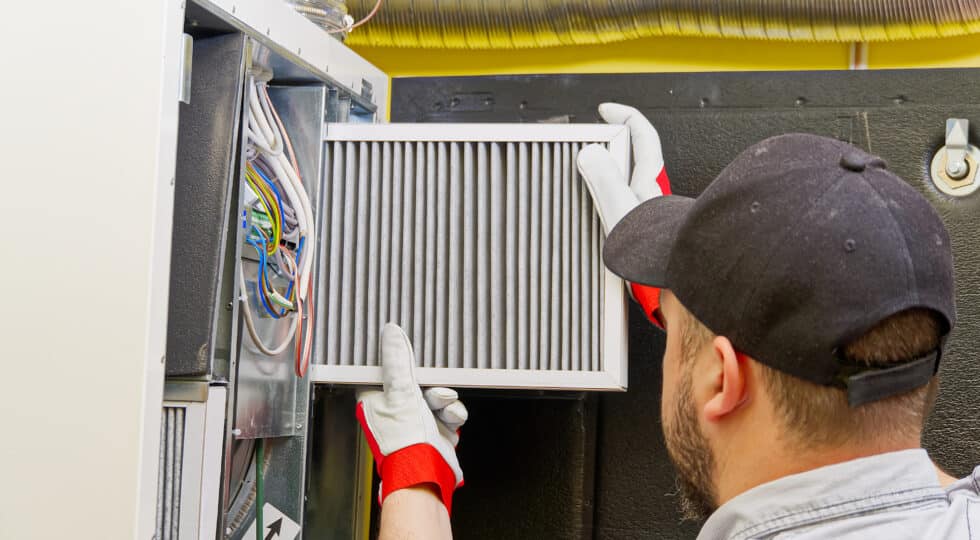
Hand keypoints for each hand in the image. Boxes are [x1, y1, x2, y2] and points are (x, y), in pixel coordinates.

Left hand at [356, 323, 466, 513]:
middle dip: (430, 383)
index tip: (407, 352)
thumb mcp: (401, 392)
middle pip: (414, 382)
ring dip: (443, 399)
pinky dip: (452, 413)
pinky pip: (448, 411)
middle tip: (432, 385)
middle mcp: (394, 411)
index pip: (383, 371)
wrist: (427, 474)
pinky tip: (450, 419)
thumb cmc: (404, 442)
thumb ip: (398, 362)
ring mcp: (415, 422)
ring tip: (443, 406)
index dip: (397, 361)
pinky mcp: (435, 431)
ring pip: (435, 395)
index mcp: (375, 402)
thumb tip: (391, 333)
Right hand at [576, 103, 671, 325]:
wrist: (673, 278)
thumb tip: (590, 153)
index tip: (605, 109)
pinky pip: (622, 206)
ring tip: (586, 180)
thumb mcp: (621, 208)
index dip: (624, 115)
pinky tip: (597, 215)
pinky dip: (609, 203)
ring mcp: (648, 210)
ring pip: (627, 182)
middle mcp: (651, 191)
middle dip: (612, 147)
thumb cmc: (655, 248)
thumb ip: (604, 179)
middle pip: (634, 156)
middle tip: (589, 145)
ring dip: (608, 178)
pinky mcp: (643, 230)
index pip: (642, 133)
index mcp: (648, 178)